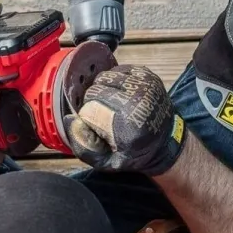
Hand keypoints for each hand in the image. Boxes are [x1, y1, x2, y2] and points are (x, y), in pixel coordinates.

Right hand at [63, 65, 185, 175]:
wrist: (164, 144)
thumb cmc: (132, 154)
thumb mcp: (106, 162)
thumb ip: (83, 147)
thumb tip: (69, 119)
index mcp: (128, 122)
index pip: (93, 98)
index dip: (86, 108)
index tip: (92, 119)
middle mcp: (139, 100)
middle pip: (99, 84)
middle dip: (93, 96)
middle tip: (100, 110)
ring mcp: (146, 85)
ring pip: (108, 74)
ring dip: (103, 85)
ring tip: (108, 101)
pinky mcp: (149, 77)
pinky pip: (120, 69)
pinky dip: (115, 78)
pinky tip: (118, 92)